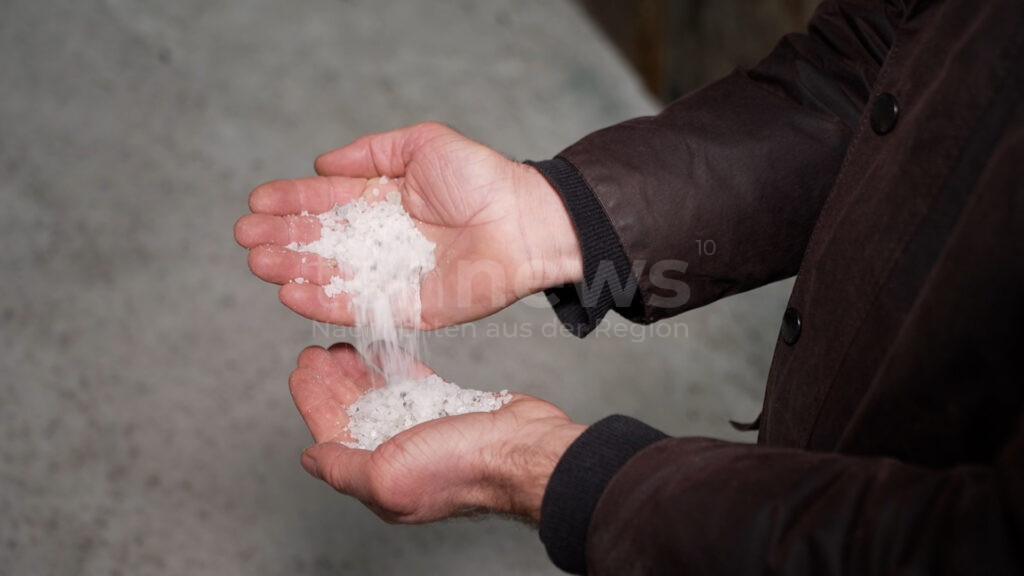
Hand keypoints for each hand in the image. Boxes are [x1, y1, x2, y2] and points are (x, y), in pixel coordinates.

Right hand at [234, 122, 582, 327]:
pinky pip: (359, 307)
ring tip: (259, 263)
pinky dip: (324, 303)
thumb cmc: (481, 177)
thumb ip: (370, 153)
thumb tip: (323, 163)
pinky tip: (291, 293)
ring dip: (293, 270)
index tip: (257, 202)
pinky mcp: (408, 308)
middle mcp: (384, 241)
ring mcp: (393, 276)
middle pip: (322, 241)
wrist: (523, 220)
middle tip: (246, 237)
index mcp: (385, 202)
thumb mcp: (421, 145)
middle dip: (282, 238)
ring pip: (332, 276)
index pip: (328, 203)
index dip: (292, 202)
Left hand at [289, 343, 585, 522]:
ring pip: (380, 396)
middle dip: (331, 382)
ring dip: (358, 372)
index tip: (300, 372)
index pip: (333, 436)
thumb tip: (310, 459)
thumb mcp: (385, 474)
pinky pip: (412, 384)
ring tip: (340, 346)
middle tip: (313, 352)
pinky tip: (379, 351)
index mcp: (380, 477)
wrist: (522, 450)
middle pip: (353, 413)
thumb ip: (342, 466)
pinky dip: (393, 366)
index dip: (313, 403)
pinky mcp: (449, 408)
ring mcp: (425, 431)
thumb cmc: (461, 469)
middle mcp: (400, 456)